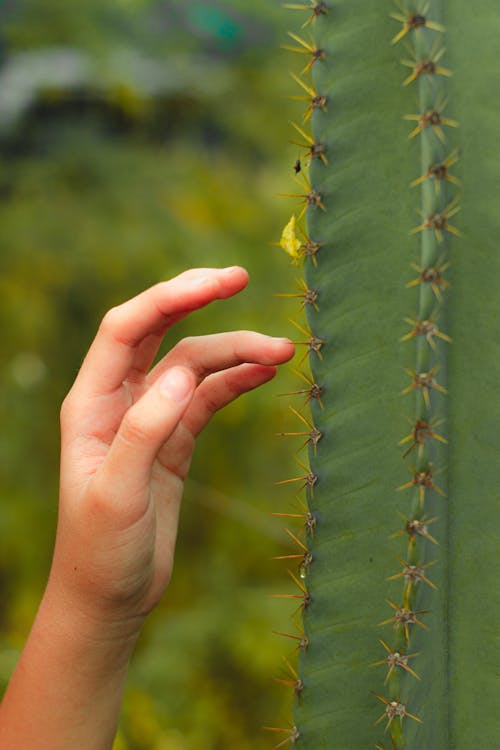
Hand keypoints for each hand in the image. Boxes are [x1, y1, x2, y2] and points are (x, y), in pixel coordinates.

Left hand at [50, 266, 293, 635]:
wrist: (109, 597)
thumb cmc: (99, 551)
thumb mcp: (117, 494)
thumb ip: (145, 430)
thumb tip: (182, 372)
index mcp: (90, 403)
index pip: (127, 328)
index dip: (169, 297)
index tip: (218, 283)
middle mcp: (118, 400)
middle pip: (159, 332)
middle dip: (198, 301)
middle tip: (241, 276)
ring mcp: (149, 418)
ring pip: (193, 366)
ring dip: (234, 353)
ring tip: (282, 352)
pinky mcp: (173, 441)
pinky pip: (207, 399)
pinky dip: (235, 383)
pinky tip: (264, 374)